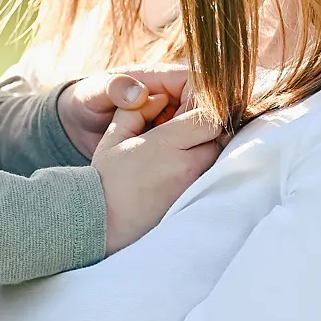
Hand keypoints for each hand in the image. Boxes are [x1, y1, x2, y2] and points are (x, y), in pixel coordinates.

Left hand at [58, 67, 191, 158]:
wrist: (76, 125)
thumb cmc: (85, 102)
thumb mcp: (94, 92)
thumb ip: (115, 89)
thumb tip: (141, 94)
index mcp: (157, 76)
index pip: (195, 81)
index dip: (198, 101)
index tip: (186, 123)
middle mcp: (169, 94)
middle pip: (203, 105)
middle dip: (197, 124)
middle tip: (178, 142)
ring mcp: (169, 115)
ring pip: (196, 124)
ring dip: (192, 139)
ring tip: (172, 152)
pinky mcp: (166, 134)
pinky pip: (185, 140)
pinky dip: (184, 149)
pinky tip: (171, 161)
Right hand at [93, 105, 223, 254]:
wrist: (102, 222)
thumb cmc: (105, 179)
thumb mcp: (114, 137)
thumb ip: (136, 111)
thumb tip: (158, 98)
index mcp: (166, 144)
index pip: (207, 118)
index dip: (200, 109)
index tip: (185, 112)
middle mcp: (186, 166)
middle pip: (218, 137)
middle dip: (206, 129)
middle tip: (185, 130)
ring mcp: (192, 187)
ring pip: (216, 158)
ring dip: (206, 149)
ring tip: (181, 150)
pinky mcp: (193, 202)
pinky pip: (209, 178)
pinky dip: (202, 169)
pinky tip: (180, 169)